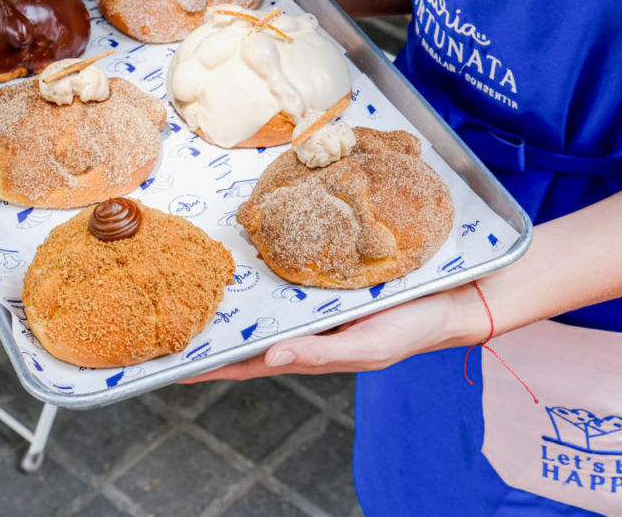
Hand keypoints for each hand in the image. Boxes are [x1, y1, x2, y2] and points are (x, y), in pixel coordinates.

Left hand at [182, 283, 485, 381]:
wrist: (450, 297)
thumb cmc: (410, 330)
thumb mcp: (366, 348)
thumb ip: (319, 353)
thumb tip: (269, 357)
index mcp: (310, 350)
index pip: (250, 362)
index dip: (213, 365)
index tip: (172, 365)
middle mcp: (305, 327)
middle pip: (250, 330)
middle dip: (215, 327)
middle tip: (171, 314)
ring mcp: (313, 302)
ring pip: (264, 300)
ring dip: (234, 296)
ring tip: (195, 284)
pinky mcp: (325, 278)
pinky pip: (287, 273)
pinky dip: (264, 269)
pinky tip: (247, 256)